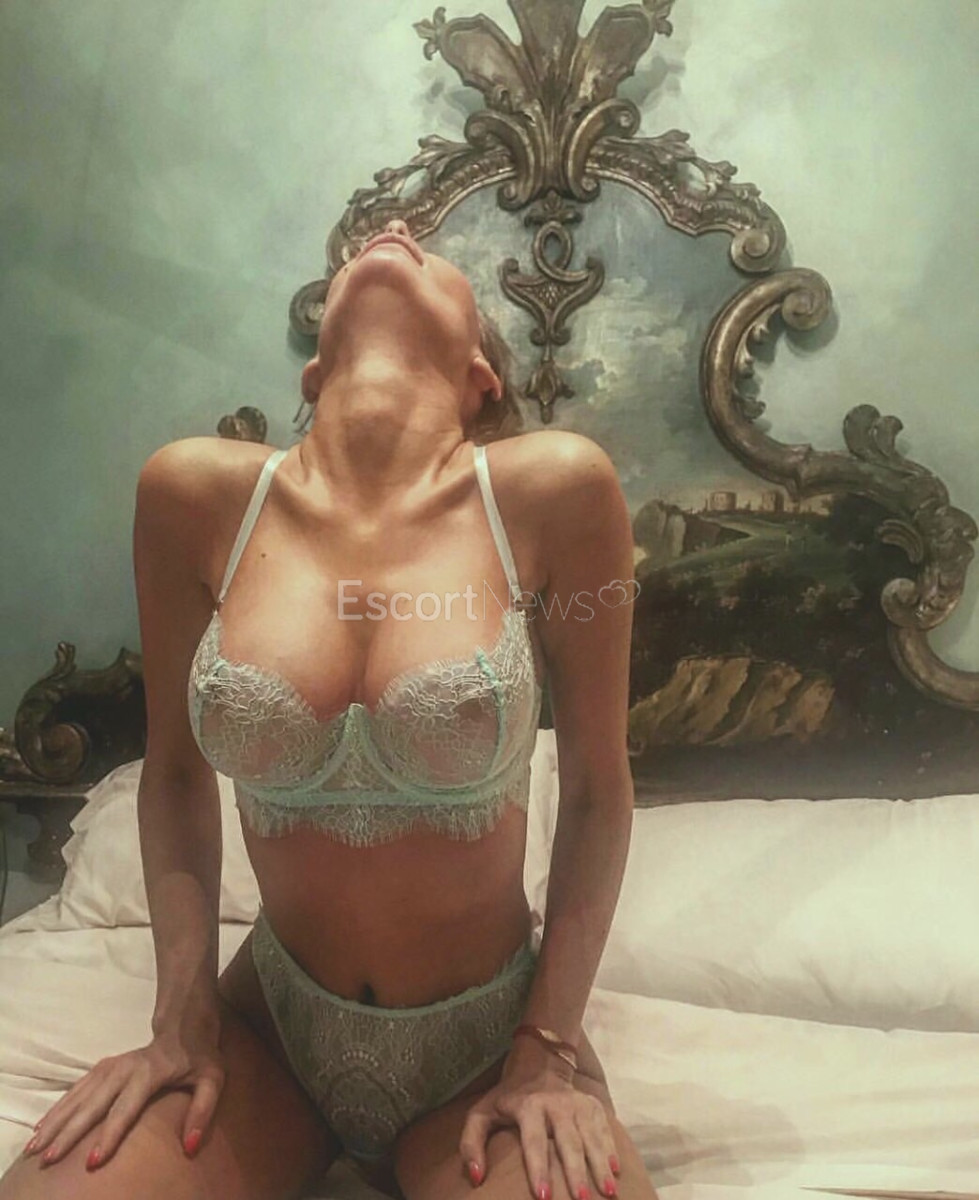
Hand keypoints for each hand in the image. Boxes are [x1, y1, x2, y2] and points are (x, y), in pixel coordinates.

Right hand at [22, 1021, 225, 1169]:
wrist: (185, 1023)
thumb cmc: (200, 1057)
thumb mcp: (213, 1079)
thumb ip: (203, 1111)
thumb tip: (191, 1147)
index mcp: (150, 1072)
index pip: (126, 1108)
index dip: (110, 1135)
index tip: (93, 1162)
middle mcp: (124, 1068)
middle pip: (93, 1103)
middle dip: (69, 1132)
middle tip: (49, 1159)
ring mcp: (111, 1066)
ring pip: (77, 1095)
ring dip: (55, 1120)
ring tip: (34, 1147)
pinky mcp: (103, 1067)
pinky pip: (75, 1089)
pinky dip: (57, 1107)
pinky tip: (41, 1126)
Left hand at [459, 1044, 620, 1199]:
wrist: (539, 1062)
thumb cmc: (507, 1098)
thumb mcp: (481, 1113)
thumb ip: (471, 1144)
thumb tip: (476, 1178)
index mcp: (528, 1106)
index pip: (534, 1141)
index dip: (538, 1169)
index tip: (544, 1197)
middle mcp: (556, 1104)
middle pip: (568, 1142)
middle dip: (576, 1172)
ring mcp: (577, 1103)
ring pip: (591, 1137)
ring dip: (600, 1165)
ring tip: (609, 1192)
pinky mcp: (592, 1104)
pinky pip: (605, 1129)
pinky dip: (611, 1149)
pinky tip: (616, 1171)